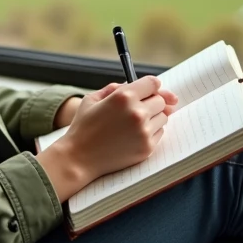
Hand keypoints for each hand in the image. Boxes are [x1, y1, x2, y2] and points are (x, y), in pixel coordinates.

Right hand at [36, 76, 178, 201]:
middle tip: (136, 109)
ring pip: (163, 117)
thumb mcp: (93, 99)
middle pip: (161, 100)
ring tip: (132, 124)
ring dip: (153, 117)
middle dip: (151, 102)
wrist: (79, 158)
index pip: (153, 83)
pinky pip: (160, 133)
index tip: (148, 90)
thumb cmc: (84, 127)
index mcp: (124, 97)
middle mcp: (137, 112)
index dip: (151, 86)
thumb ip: (116, 87)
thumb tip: (141, 87)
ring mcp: (144, 131)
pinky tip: (133, 135)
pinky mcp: (147, 148)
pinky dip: (151, 132)